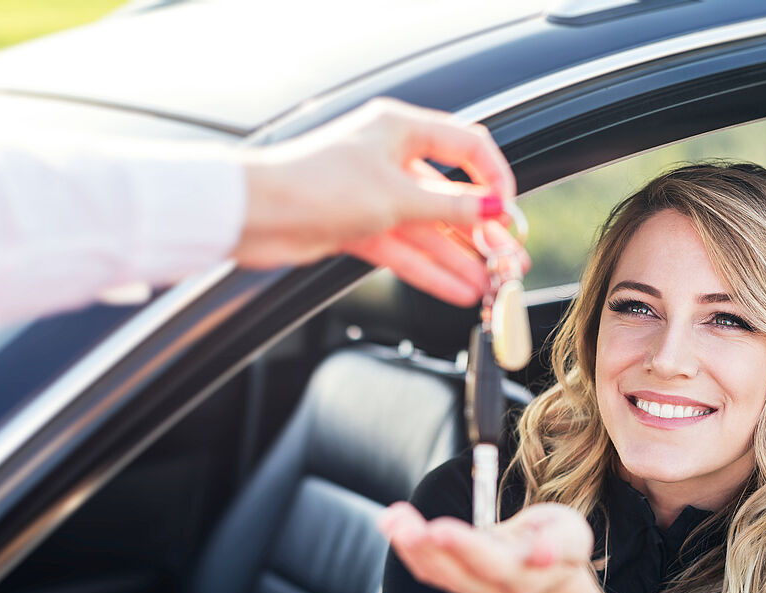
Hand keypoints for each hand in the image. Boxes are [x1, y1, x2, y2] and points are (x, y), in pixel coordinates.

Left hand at [233, 98, 528, 305]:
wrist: (255, 213)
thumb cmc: (317, 184)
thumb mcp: (398, 195)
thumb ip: (451, 207)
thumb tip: (494, 210)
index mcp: (400, 129)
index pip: (468, 147)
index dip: (494, 179)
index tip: (509, 212)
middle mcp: (390, 158)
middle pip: (450, 196)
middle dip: (481, 231)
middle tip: (508, 259)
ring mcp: (375, 195)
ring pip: (429, 229)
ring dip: (459, 258)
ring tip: (490, 285)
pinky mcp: (358, 227)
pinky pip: (406, 250)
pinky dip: (430, 270)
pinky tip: (457, 290)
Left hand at [379, 501, 595, 592]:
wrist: (542, 585)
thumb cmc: (557, 545)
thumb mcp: (571, 536)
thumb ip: (560, 542)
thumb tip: (543, 552)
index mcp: (529, 572)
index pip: (504, 565)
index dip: (475, 551)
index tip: (455, 534)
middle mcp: (499, 587)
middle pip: (467, 572)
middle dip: (443, 549)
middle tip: (422, 528)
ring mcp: (473, 589)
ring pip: (440, 573)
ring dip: (413, 546)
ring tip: (394, 517)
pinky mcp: (454, 582)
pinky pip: (426, 569)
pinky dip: (407, 545)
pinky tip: (392, 519)